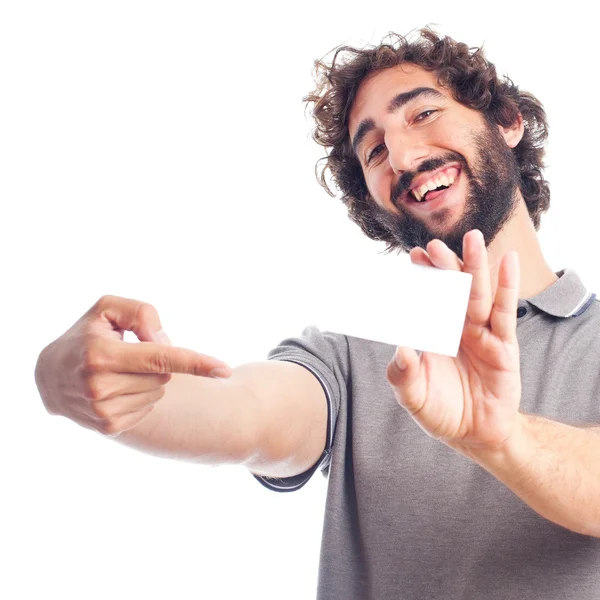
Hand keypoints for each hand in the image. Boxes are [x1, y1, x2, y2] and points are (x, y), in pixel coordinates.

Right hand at [35, 295, 231, 436]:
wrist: (50, 375)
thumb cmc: (87, 334)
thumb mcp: (108, 308)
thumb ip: (142, 314)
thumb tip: (165, 343)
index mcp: (101, 354)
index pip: (160, 358)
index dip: (196, 362)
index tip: (224, 370)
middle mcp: (99, 386)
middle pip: (164, 374)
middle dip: (157, 361)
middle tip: (128, 355)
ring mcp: (102, 411)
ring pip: (158, 391)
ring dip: (148, 379)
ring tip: (118, 372)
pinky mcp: (108, 427)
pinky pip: (148, 407)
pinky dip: (141, 395)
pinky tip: (117, 389)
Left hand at [386, 229, 521, 451]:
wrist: (475, 435)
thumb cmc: (440, 412)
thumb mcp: (414, 396)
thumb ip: (402, 374)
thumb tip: (400, 348)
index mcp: (432, 334)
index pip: (426, 300)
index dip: (421, 279)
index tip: (413, 257)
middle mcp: (455, 328)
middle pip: (451, 290)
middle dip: (443, 267)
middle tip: (433, 245)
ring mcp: (481, 334)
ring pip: (477, 295)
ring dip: (474, 267)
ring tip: (472, 238)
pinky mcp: (503, 345)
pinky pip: (505, 312)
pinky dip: (506, 286)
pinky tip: (507, 261)